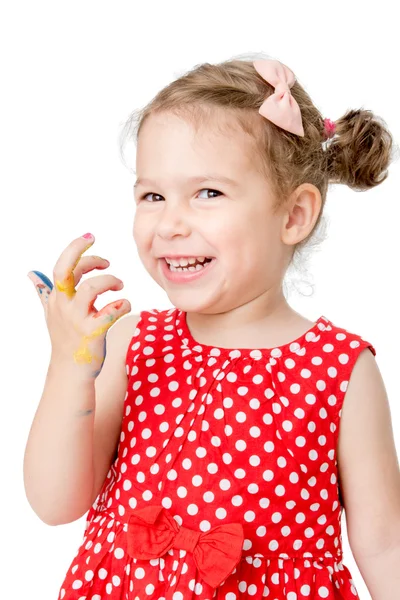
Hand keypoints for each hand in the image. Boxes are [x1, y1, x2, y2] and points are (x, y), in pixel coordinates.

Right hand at [27, 234, 130, 377]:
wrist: (70, 371)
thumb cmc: (64, 339)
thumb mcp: (51, 313)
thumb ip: (43, 292)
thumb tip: (31, 274)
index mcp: (57, 297)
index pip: (62, 265)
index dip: (76, 248)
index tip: (91, 237)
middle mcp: (64, 306)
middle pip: (70, 272)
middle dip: (91, 260)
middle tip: (107, 263)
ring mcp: (77, 320)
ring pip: (90, 288)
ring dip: (109, 281)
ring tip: (119, 285)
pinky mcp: (93, 333)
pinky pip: (111, 313)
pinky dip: (122, 305)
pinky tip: (125, 305)